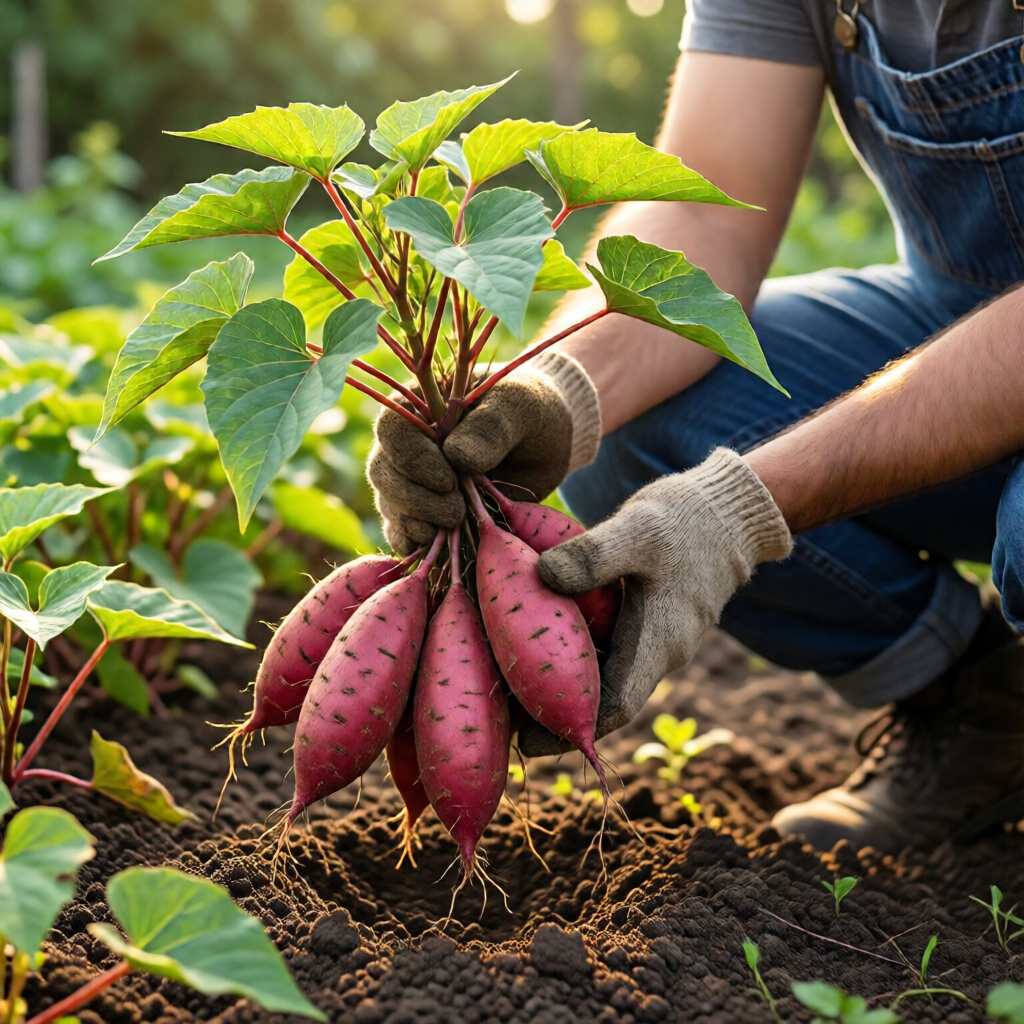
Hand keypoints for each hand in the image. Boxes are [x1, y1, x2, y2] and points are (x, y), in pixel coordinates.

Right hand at [367, 351, 600, 554]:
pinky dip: (414, 543)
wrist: (545, 444)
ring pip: (389, 504)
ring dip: (415, 522)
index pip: (392, 431)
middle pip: (383, 473)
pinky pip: (401, 532)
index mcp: (419, 405)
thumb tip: (456, 456)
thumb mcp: (521, 407)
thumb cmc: (531, 412)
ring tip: (455, 523)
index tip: (447, 480)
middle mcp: (406, 443)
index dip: (411, 459)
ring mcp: (410, 480)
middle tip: (455, 510)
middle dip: (414, 498)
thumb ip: (492, 425)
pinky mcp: (423, 513)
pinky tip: (439, 546)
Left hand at [518, 448, 792, 755]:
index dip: (571, 730)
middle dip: (554, 712)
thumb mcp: (638, 529)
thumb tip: (541, 576)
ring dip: (560, 683)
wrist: (727, 512)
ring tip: (506, 683)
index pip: (615, 707)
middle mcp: (656, 651)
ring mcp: (651, 638)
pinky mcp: (643, 620)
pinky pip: (604, 648)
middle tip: (500, 715)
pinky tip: (534, 638)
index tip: (526, 744)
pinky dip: (571, 651)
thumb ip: (593, 555)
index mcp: (658, 643)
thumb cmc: (686, 522)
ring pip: (601, 674)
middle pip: (601, 699)